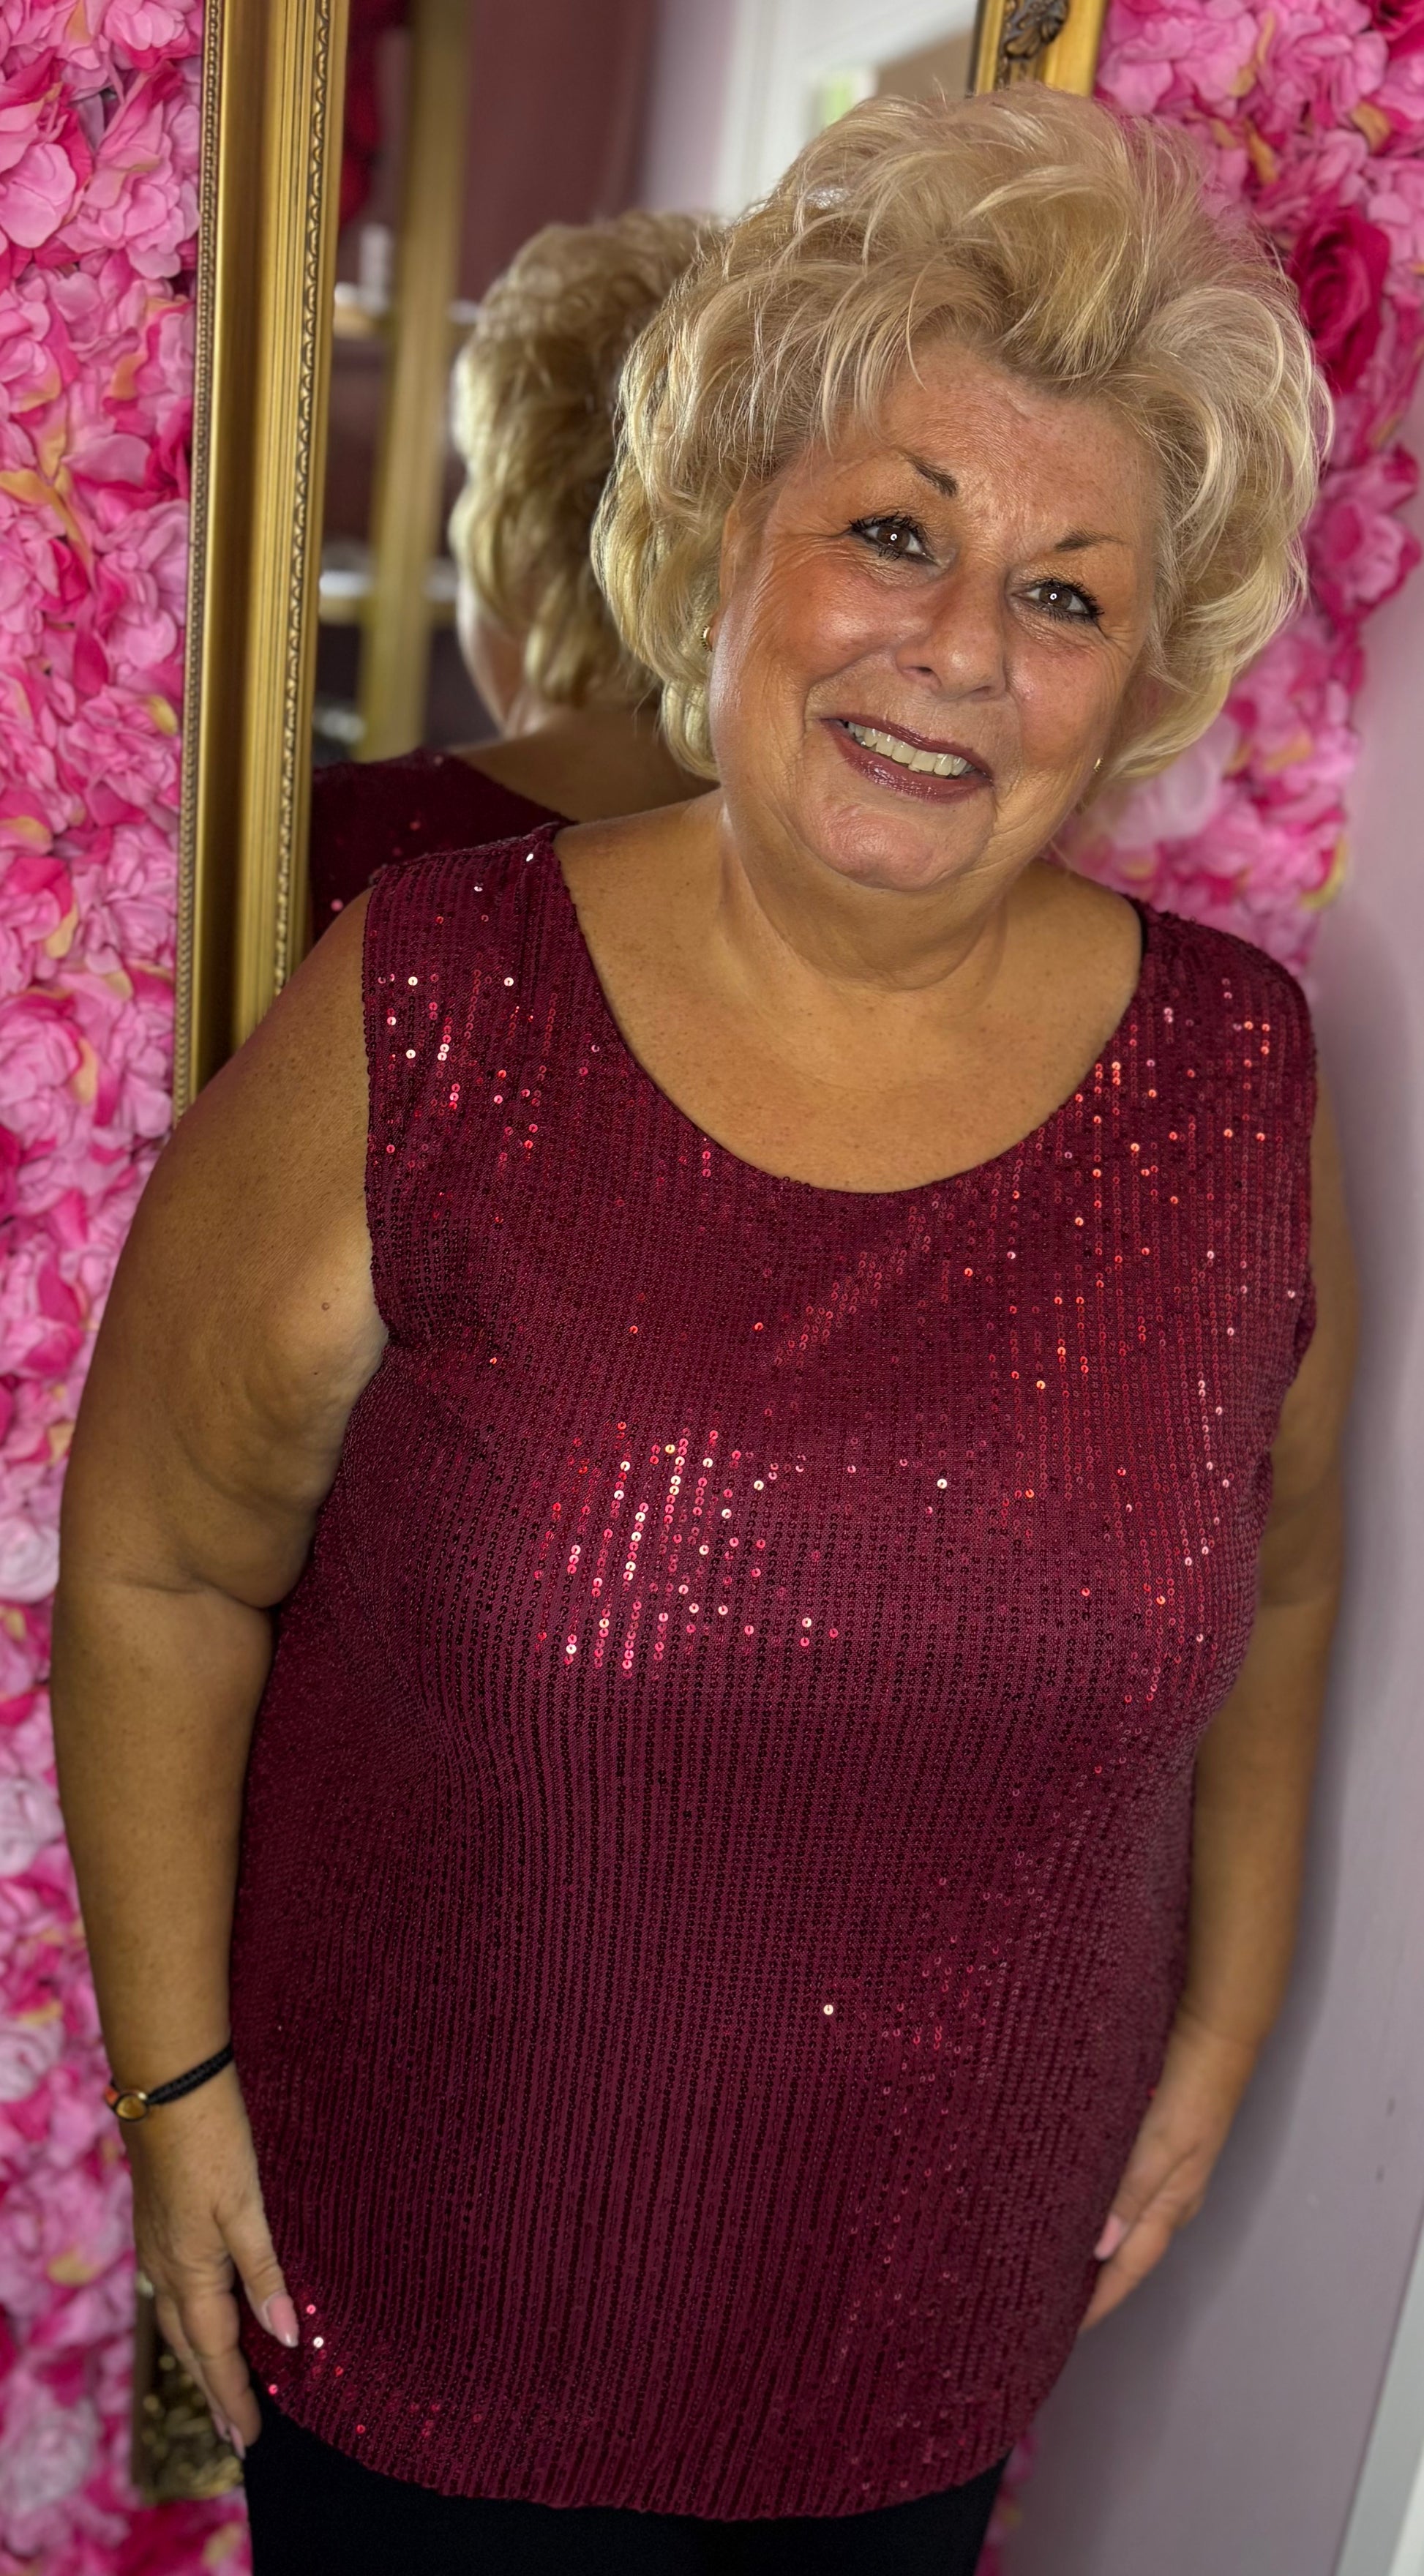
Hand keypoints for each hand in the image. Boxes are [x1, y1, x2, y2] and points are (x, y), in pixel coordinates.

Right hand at [126, 2062, 295, 2454]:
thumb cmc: (213, 2140)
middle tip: (238, 2433)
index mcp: (190, 2271)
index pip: (215, 2353)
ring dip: (204, 2358)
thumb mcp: (246, 2206)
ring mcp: (160, 2245)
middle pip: (193, 2347)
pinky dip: (197, 2319)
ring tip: (225, 2389)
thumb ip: (265, 2273)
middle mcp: (167, 2268)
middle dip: (216, 2391)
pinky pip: (179, 2291)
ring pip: (183, 2320)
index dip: (235, 2397)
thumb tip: (285, 2338)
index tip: (252, 2439)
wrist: (170, 2084)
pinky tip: (210, 2316)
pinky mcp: (161, 2224)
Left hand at [1081, 2008, 1259, 2330]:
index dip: (1098, 2301)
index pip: (1128, 2268)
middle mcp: (1168, 2197)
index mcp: (1170, 2205)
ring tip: (1051, 2260)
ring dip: (1093, 2247)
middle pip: (1126, 2255)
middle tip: (1047, 2301)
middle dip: (1093, 2283)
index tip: (1063, 2330)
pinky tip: (1073, 2203)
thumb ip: (1130, 2194)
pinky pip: (1121, 2193)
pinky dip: (1097, 2209)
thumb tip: (1100, 2250)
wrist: (1213, 2037)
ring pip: (1122, 2225)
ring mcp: (1164, 2173)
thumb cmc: (1190, 2091)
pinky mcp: (1154, 2146)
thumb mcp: (1159, 2145)